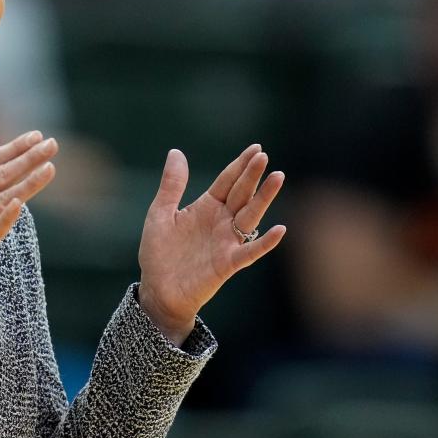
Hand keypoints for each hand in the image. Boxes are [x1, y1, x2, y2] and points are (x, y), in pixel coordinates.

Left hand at [138, 145, 285, 344]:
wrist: (157, 289)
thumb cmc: (159, 252)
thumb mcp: (160, 213)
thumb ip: (172, 185)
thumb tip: (176, 152)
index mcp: (206, 207)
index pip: (228, 181)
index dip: (241, 165)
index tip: (256, 148)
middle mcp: (221, 221)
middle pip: (242, 194)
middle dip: (252, 175)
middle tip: (264, 157)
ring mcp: (227, 242)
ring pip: (250, 216)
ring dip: (264, 198)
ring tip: (277, 178)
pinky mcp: (228, 263)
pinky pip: (250, 252)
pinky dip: (265, 242)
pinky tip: (279, 229)